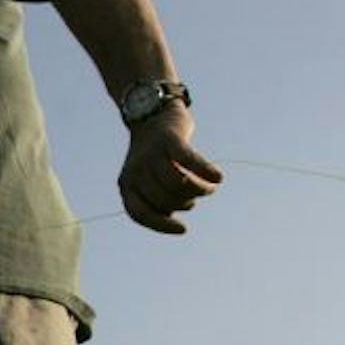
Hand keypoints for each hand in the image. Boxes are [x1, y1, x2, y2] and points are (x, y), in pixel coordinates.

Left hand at [118, 107, 220, 234]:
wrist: (152, 116)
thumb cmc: (154, 156)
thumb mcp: (146, 179)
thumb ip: (156, 198)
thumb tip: (172, 218)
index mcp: (126, 184)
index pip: (140, 213)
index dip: (161, 225)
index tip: (183, 229)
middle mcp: (135, 170)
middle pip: (164, 200)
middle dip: (186, 203)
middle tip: (197, 195)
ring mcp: (151, 154)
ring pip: (178, 184)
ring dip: (199, 190)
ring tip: (208, 187)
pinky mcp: (170, 140)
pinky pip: (190, 162)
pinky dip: (206, 172)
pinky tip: (218, 178)